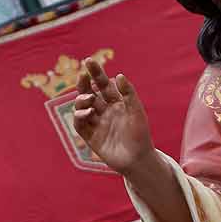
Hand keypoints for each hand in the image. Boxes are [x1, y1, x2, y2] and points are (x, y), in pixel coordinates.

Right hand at [73, 58, 153, 176]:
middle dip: (84, 84)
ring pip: (82, 107)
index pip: (103, 84)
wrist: (138, 160)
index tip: (88, 61)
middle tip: (82, 76)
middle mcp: (104, 111)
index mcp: (116, 103)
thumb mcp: (137, 111)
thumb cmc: (140, 134)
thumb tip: (119, 75)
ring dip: (82, 100)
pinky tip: (86, 112)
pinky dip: (79, 116)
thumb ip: (128, 93)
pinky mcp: (90, 137)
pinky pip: (80, 124)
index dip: (96, 73)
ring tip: (89, 99)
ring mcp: (96, 123)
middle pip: (89, 93)